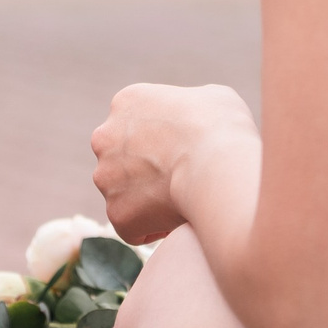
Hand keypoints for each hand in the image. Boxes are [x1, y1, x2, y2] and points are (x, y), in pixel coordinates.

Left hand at [90, 82, 257, 244]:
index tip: (183, 153)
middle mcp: (105, 137)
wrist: (216, 165)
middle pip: (121, 159)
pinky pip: (132, 227)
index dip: (161, 142)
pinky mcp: (116, 213)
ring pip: (123, 194)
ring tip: (182, 202)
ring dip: (146, 201)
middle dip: (144, 171)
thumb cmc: (222, 128)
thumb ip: (191, 106)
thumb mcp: (212, 98)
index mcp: (126, 103)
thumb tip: (197, 121)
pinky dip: (152, 229)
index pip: (136, 125)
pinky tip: (178, 223)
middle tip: (179, 179)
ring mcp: (106, 177)